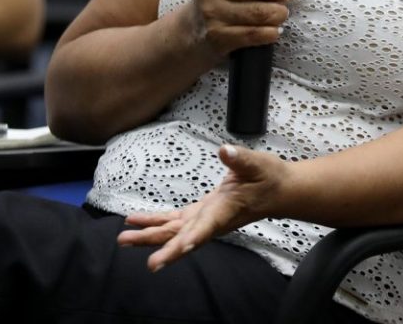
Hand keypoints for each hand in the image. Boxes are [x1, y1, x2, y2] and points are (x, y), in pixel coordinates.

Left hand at [117, 144, 287, 270]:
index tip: (174, 251)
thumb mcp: (257, 164)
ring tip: (123, 237)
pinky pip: (175, 222)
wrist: (279, 192)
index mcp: (225, 209)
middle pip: (180, 235)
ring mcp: (205, 218)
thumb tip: (225, 151)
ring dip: (148, 235)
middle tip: (127, 243)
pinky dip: (156, 222)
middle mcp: (212, 220)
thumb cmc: (269, 178)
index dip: (189, 239)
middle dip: (154, 242)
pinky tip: (137, 222)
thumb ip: (240, 159)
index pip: (206, 227)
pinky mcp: (202, 213)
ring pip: (173, 232)